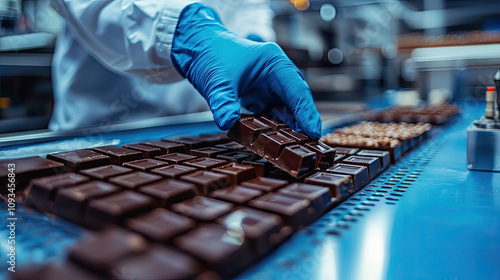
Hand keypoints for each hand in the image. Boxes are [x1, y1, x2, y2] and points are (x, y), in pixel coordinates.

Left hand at [171, 3, 321, 138]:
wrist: (197, 49)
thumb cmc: (210, 56)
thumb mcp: (216, 80)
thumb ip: (222, 102)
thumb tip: (226, 122)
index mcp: (274, 62)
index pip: (296, 89)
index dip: (306, 112)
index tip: (313, 132)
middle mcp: (277, 74)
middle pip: (297, 101)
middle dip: (304, 123)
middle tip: (311, 146)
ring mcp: (271, 86)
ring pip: (289, 110)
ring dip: (293, 128)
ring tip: (299, 149)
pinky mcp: (263, 97)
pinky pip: (275, 115)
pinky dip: (279, 128)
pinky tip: (281, 143)